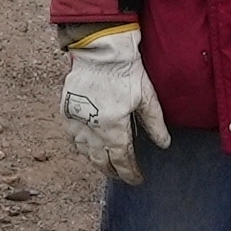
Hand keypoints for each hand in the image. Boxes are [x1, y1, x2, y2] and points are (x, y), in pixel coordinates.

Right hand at [61, 26, 172, 184]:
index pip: (122, 160)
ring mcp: (76, 121)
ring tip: (106, 164)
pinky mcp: (66, 111)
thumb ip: (155, 124)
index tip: (137, 179)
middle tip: (122, 175)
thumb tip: (164, 144)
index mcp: (113, 128)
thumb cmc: (126, 72)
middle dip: (113, 172)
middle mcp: (92, 129)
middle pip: (102, 161)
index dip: (130, 173)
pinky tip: (88, 147)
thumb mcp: (146, 98)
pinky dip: (81, 147)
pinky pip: (72, 138)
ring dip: (97, 161)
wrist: (100, 51)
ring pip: (85, 152)